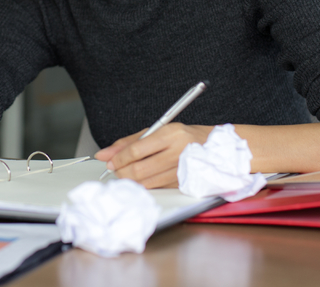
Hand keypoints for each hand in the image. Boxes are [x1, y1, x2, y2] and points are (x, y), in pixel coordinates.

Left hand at [95, 123, 212, 187]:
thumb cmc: (183, 136)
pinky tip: (144, 177)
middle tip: (116, 169)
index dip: (119, 158)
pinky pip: (157, 188)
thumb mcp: (157, 131)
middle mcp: (177, 152)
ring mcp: (182, 170)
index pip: (136, 150)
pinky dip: (146, 184)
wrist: (215, 147)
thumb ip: (129, 142)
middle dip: (122, 171)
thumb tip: (104, 154)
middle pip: (139, 169)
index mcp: (170, 134)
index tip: (110, 161)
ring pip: (147, 182)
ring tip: (128, 172)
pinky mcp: (183, 184)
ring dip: (131, 179)